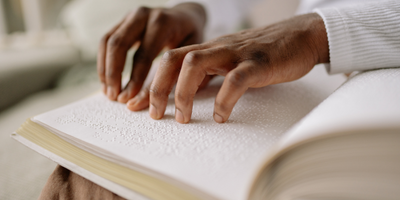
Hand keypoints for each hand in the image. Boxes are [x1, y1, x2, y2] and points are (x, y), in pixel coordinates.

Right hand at [97, 3, 205, 109]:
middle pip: (118, 45)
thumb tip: (155, 104)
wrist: (187, 16)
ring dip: (105, 70)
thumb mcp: (189, 54)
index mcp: (162, 23)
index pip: (143, 54)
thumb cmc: (190, 38)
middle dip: (114, 74)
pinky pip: (105, 41)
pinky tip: (107, 81)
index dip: (134, 79)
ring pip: (107, 42)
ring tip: (109, 93)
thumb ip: (175, 75)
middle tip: (115, 97)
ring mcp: (130, 16)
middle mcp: (143, 15)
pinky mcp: (122, 21)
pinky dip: (103, 62)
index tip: (129, 99)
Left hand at [149, 13, 329, 122]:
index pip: (169, 61)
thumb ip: (209, 75)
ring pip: (195, 64)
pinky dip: (224, 100)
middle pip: (173, 58)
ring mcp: (236, 53)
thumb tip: (187, 95)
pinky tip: (221, 117)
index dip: (150, 84)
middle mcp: (216, 48)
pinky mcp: (258, 63)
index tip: (138, 106)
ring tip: (182, 118)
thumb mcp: (230, 63)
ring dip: (183, 93)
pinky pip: (235, 80)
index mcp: (208, 49)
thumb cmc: (264, 54)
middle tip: (155, 115)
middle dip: (158, 87)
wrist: (300, 36)